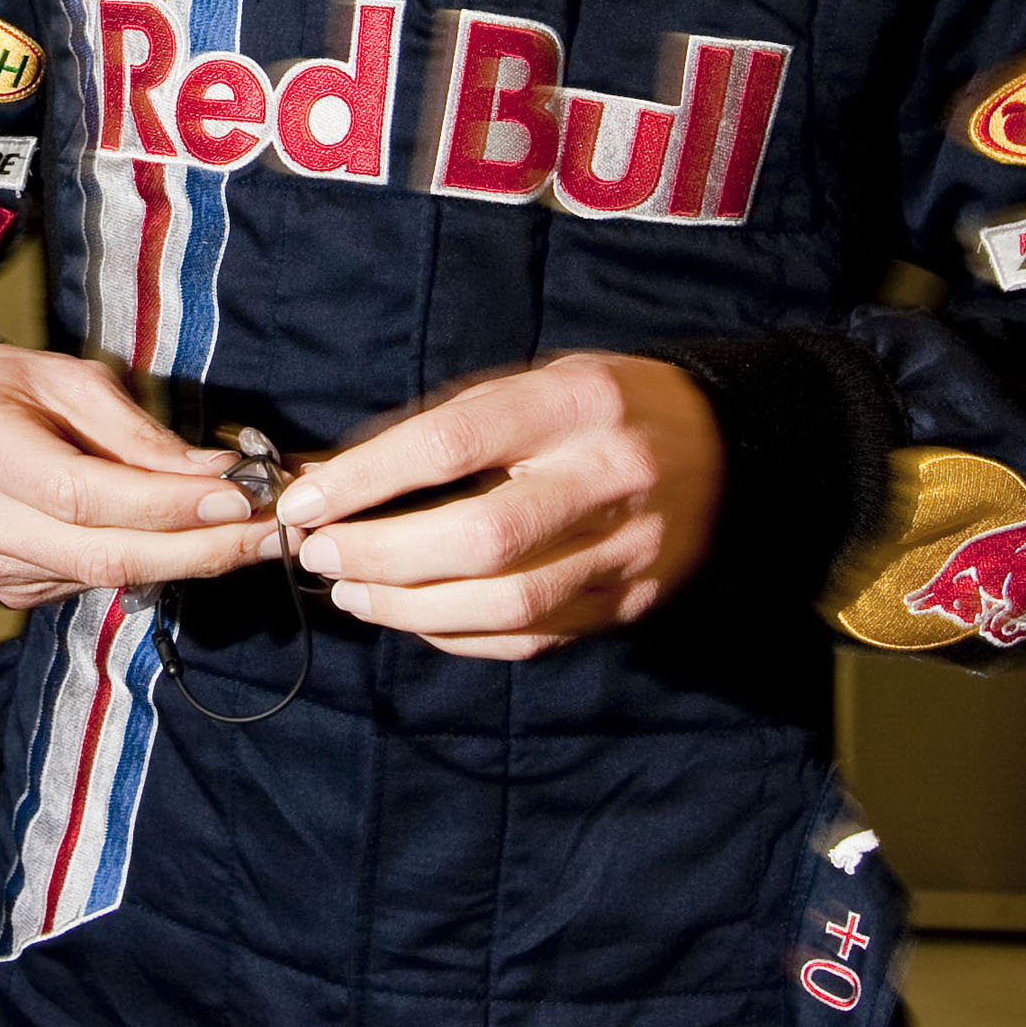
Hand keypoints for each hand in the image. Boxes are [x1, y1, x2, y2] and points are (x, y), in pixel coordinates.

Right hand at [0, 346, 281, 609]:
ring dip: (185, 561)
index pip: (83, 494)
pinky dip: (147, 567)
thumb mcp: (66, 377)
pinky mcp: (6, 588)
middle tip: (268, 536)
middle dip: (196, 550)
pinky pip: (89, 585)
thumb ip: (136, 434)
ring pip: (101, 579)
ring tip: (246, 536)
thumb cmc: (2, 390)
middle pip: (99, 555)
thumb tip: (217, 475)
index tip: (237, 498)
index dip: (166, 505)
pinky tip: (184, 544)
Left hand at [271, 353, 721, 659]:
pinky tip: (413, 617)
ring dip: (410, 608)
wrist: (721, 446)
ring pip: (507, 604)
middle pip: (482, 538)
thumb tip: (333, 478)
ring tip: (352, 593)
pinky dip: (458, 636)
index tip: (305, 501)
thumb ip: (442, 429)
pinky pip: (531, 639)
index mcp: (570, 406)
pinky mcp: (628, 605)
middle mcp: (604, 479)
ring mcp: (625, 552)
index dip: (367, 478)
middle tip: (321, 555)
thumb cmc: (592, 409)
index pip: (452, 443)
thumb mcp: (526, 387)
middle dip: (383, 555)